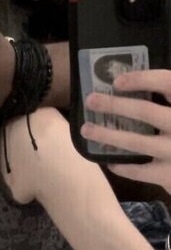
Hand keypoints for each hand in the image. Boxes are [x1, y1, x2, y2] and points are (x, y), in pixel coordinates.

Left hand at [80, 69, 170, 192]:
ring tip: (87, 129)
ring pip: (136, 142)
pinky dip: (122, 165)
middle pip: (146, 111)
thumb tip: (142, 84)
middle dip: (114, 105)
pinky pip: (139, 170)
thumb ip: (170, 99)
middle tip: (91, 100)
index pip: (168, 82)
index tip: (118, 81)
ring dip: (108, 134)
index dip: (142, 79)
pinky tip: (110, 161)